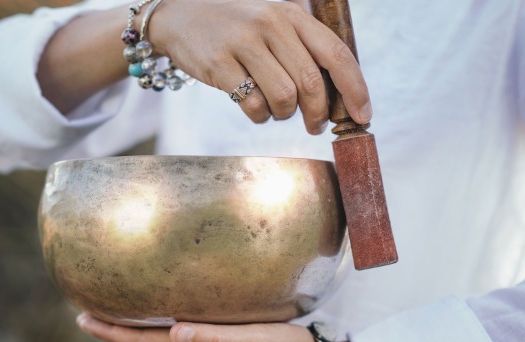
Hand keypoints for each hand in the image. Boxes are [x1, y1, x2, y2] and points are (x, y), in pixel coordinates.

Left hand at [76, 312, 358, 341]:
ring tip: (115, 302)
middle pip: (145, 337)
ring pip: (161, 330)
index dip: (113, 332)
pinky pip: (182, 321)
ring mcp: (209, 338)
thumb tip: (177, 332)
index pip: (145, 341)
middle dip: (115, 326)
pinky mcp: (223, 329)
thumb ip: (218, 341)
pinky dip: (161, 313)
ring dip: (135, 319)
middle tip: (85, 309)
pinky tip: (163, 300)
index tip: (82, 317)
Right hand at [148, 0, 371, 132]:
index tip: (363, 116)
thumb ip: (302, 48)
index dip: (355, 89)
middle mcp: (271, 24)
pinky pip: (253, 105)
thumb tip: (338, 95)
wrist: (179, 15)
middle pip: (312, 82)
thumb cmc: (235, 27)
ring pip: (284, 97)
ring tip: (276, 110)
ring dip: (285, 115)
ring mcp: (243, 43)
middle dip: (319, 113)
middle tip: (314, 125)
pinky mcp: (219, 64)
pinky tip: (255, 109)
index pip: (336, 54)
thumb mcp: (272, 22)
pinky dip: (260, 116)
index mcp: (291, 15)